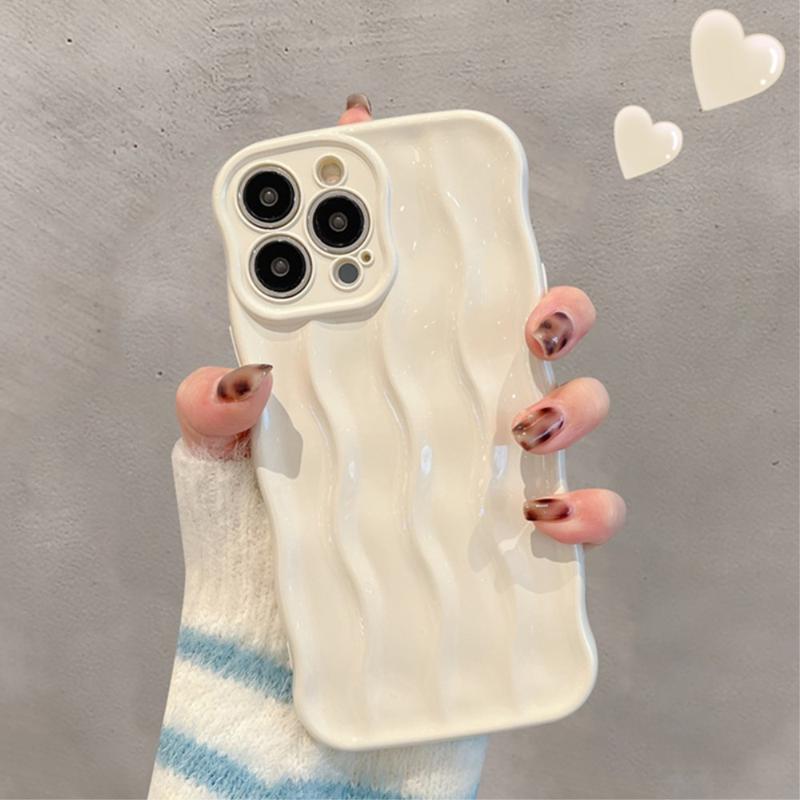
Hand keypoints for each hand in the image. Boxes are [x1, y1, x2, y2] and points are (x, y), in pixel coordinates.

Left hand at [176, 95, 624, 545]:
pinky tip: (543, 514)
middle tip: (533, 314)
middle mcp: (453, 401)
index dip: (442, 229)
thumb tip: (242, 378)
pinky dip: (585, 510)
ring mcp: (488, 463)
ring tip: (526, 424)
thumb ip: (213, 408)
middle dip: (556, 307)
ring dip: (575, 402)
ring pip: (573, 405)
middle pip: (533, 331)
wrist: (276, 614)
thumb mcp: (223, 451)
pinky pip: (577, 512)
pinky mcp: (509, 531)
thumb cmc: (256, 515)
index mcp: (391, 363)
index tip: (450, 188)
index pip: (435, 286)